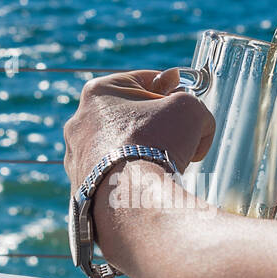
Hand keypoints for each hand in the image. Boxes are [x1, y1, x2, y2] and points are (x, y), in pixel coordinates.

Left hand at [63, 68, 214, 190]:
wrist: (134, 196)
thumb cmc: (158, 142)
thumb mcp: (191, 108)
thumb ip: (195, 104)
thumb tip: (199, 122)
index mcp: (99, 91)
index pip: (147, 81)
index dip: (175, 91)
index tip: (188, 105)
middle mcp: (80, 121)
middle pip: (132, 115)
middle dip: (159, 126)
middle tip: (180, 139)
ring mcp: (77, 155)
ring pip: (122, 146)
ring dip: (145, 151)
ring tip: (166, 164)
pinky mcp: (81, 185)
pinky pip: (114, 174)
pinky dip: (132, 176)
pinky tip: (148, 183)